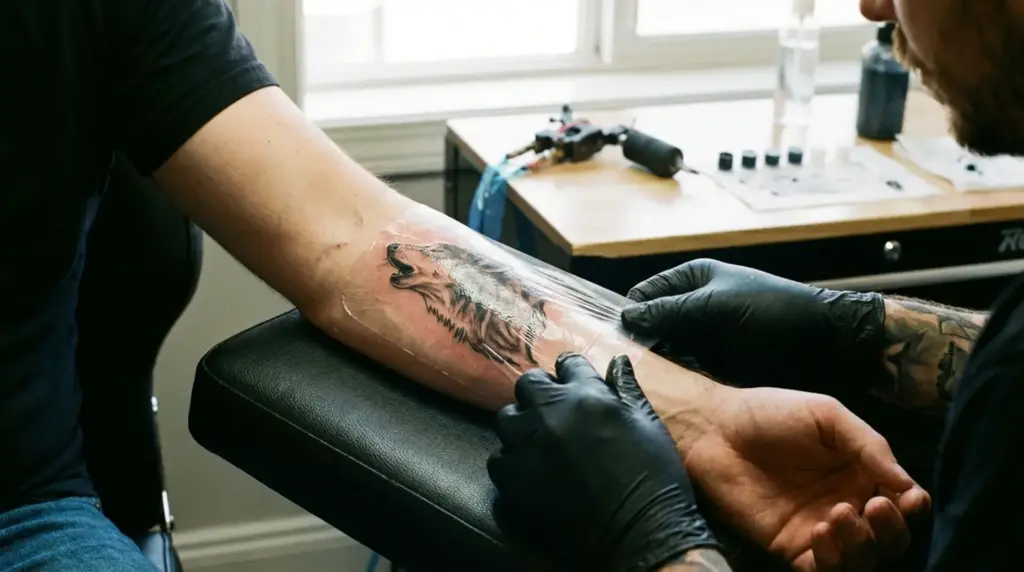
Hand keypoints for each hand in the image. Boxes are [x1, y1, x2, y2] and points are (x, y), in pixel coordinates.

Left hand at [488, 352, 720, 571]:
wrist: (641, 533)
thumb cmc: (654, 478)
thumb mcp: (648, 425)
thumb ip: (627, 389)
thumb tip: (618, 361)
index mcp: (587, 396)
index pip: (567, 364)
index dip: (570, 374)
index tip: (571, 386)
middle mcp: (551, 414)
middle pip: (528, 385)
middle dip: (539, 395)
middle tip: (553, 415)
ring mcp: (527, 447)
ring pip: (506, 420)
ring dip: (521, 427)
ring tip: (538, 444)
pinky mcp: (512, 481)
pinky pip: (498, 460)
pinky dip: (511, 465)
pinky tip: (530, 475)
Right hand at [621, 259, 886, 394]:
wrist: (828, 344)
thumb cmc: (775, 314)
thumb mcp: (717, 306)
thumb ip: (669, 311)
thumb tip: (625, 316)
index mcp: (693, 279)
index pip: (644, 295)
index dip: (630, 315)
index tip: (617, 343)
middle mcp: (695, 305)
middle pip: (652, 324)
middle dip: (641, 344)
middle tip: (630, 370)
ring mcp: (708, 335)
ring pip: (668, 350)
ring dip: (660, 366)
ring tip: (648, 386)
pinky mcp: (720, 363)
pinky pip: (688, 370)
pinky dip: (679, 380)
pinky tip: (673, 395)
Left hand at [687, 385, 930, 570]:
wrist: (715, 429)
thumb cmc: (771, 414)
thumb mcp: (827, 416)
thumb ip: (869, 446)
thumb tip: (908, 486)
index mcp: (861, 473)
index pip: (903, 502)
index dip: (912, 505)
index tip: (908, 498)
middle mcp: (846, 504)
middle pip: (890, 538)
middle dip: (892, 529)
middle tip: (874, 506)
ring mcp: (818, 530)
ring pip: (862, 558)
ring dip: (863, 544)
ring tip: (839, 513)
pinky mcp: (790, 547)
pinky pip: (823, 569)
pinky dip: (833, 559)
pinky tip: (821, 530)